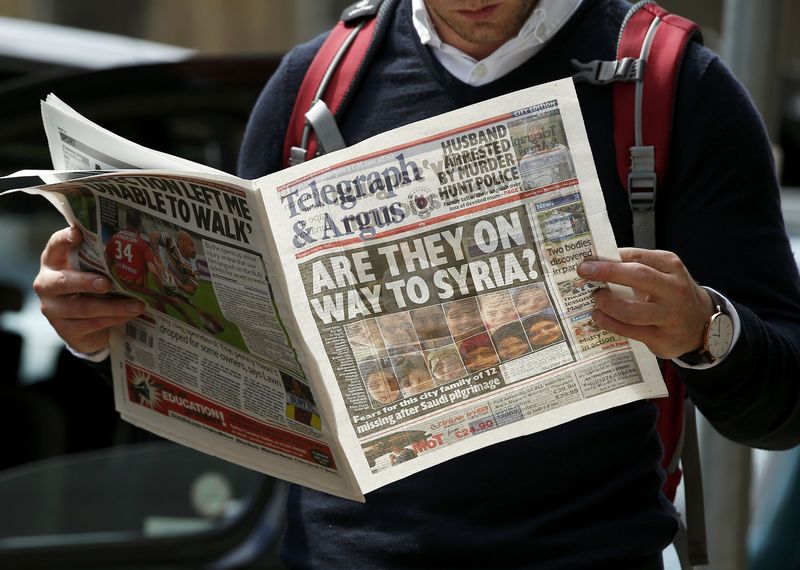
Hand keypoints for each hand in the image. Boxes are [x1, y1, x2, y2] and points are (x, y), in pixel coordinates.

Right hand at [33, 227, 144, 353]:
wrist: (90, 326)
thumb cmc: (94, 289)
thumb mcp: (95, 272)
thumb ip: (103, 260)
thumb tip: (135, 248)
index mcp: (54, 262)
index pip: (55, 246)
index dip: (64, 239)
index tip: (77, 234)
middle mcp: (48, 284)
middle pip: (64, 281)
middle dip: (87, 282)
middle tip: (107, 283)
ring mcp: (53, 309)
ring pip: (83, 307)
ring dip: (113, 306)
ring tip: (137, 305)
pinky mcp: (65, 330)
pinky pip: (92, 324)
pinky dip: (114, 319)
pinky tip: (130, 315)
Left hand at [576, 248, 712, 358]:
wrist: (701, 324)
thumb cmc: (671, 294)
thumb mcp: (662, 274)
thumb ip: (636, 267)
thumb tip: (598, 262)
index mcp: (671, 266)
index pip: (637, 256)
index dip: (610, 258)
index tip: (588, 259)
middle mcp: (674, 289)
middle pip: (638, 277)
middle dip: (607, 272)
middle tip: (584, 271)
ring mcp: (670, 315)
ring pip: (631, 310)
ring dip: (606, 304)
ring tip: (595, 299)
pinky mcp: (662, 338)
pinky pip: (630, 330)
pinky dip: (610, 323)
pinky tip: (599, 317)